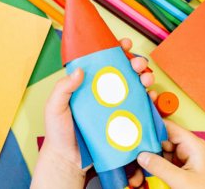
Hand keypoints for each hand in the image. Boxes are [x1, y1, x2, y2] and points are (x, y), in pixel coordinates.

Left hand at [30, 38, 155, 188]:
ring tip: (146, 79)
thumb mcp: (55, 107)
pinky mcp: (123, 121)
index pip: (102, 62)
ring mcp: (114, 106)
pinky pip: (139, 108)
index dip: (115, 50)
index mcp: (86, 84)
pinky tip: (150, 97)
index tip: (124, 44)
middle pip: (123, 71)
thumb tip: (80, 71)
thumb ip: (63, 88)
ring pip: (134, 86)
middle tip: (138, 64)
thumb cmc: (58, 132)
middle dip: (135, 62)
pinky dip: (148, 100)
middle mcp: (102, 92)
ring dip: (144, 78)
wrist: (68, 160)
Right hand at [135, 120, 204, 188]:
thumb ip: (161, 168)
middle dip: (144, 152)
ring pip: (159, 156)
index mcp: (193, 145)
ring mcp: (184, 162)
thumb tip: (142, 156)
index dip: (150, 128)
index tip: (133, 132)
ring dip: (146, 165)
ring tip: (135, 177)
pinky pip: (162, 167)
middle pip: (160, 143)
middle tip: (130, 160)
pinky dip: (151, 172)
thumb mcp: (183, 182)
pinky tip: (142, 179)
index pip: (168, 128)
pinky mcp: (181, 172)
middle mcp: (188, 150)